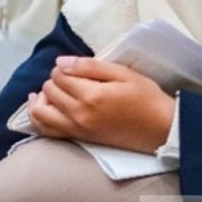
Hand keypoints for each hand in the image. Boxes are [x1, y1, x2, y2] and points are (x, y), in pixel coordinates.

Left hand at [27, 56, 175, 151]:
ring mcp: (77, 130)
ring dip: (41, 99)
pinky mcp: (79, 139)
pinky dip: (39, 118)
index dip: (64, 67)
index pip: (59, 75)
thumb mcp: (123, 73)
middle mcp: (79, 115)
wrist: (162, 129)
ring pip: (40, 113)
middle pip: (49, 91)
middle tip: (69, 77)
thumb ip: (89, 66)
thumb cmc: (146, 98)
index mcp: (91, 96)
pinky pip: (48, 131)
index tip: (75, 67)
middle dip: (54, 80)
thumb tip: (60, 62)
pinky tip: (43, 107)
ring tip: (49, 91)